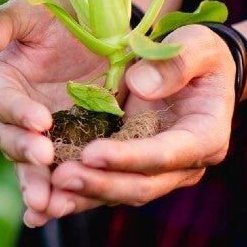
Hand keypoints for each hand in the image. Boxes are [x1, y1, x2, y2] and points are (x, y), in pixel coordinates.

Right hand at [0, 0, 108, 225]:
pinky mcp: (61, 154)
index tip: (41, 121)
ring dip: (34, 185)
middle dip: (24, 151)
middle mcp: (9, 112)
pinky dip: (51, 199)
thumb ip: (4, 21)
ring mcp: (34, 137)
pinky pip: (51, 180)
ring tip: (46, 205)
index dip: (15, 110)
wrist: (108, 39)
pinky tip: (52, 215)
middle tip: (46, 159)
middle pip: (6, 137)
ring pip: (26, 166)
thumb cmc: (65, 17)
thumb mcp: (38, 8)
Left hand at [46, 24, 236, 217]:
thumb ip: (175, 62)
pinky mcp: (129, 169)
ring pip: (117, 192)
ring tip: (45, 197)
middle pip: (140, 185)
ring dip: (82, 197)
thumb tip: (140, 86)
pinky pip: (101, 185)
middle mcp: (183, 165)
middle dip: (100, 184)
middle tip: (60, 178)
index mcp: (205, 136)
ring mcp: (155, 171)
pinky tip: (41, 201)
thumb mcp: (196, 44)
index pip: (166, 154)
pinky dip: (73, 194)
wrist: (191, 67)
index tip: (91, 152)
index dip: (129, 157)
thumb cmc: (197, 52)